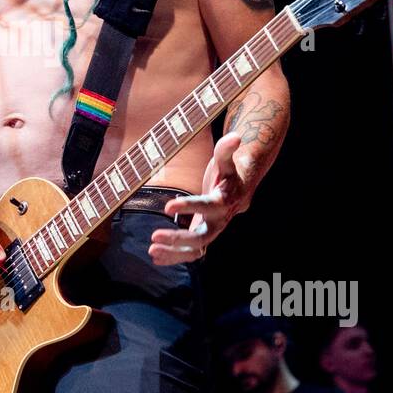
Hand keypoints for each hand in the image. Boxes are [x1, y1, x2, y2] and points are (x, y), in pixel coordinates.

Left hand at [149, 131, 253, 265]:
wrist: (241, 191)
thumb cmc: (230, 173)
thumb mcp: (226, 161)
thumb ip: (226, 150)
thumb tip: (235, 136)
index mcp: (223, 201)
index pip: (206, 206)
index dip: (188, 206)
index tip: (167, 206)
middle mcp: (219, 221)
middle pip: (201, 236)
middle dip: (177, 239)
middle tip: (154, 237)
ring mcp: (212, 232)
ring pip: (195, 249)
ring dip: (174, 253)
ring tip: (152, 250)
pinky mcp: (204, 237)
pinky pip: (191, 252)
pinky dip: (175, 256)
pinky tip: (156, 256)